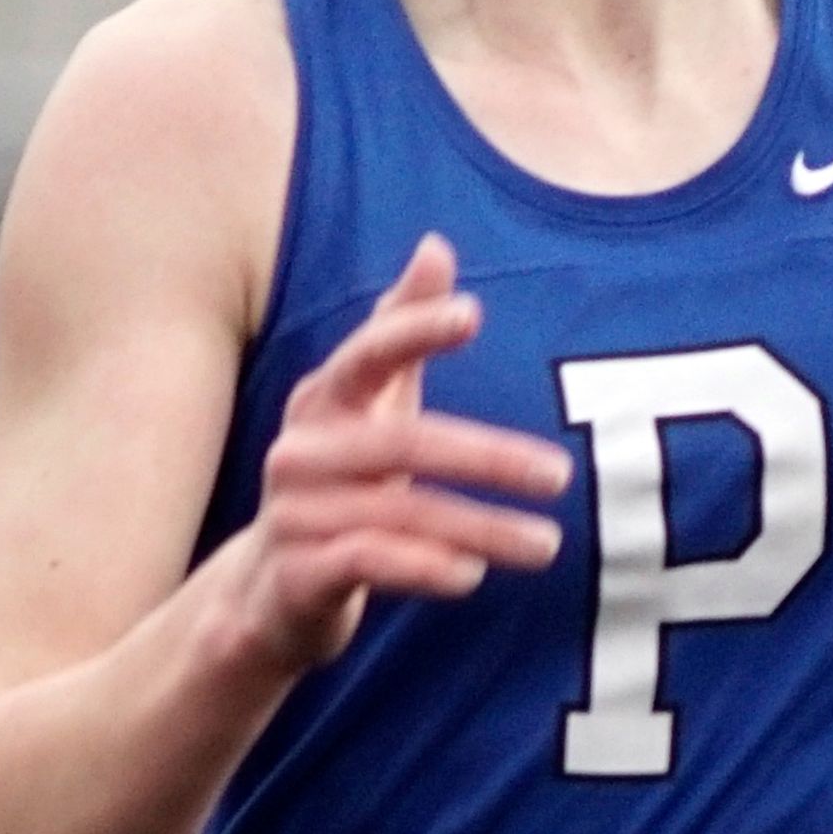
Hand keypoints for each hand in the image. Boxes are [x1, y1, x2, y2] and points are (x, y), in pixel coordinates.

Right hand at [218, 234, 571, 672]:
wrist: (271, 588)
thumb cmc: (343, 479)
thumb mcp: (371, 404)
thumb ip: (401, 328)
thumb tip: (436, 245)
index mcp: (323, 401)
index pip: (367, 354)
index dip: (414, 330)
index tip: (472, 314)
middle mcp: (300, 451)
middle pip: (402, 444)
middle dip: (488, 457)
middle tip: (561, 475)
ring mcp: (294, 514)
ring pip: (398, 512)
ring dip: (481, 528)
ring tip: (547, 545)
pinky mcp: (296, 575)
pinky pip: (367, 563)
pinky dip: (424, 568)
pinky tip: (472, 575)